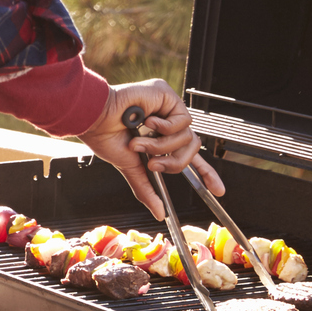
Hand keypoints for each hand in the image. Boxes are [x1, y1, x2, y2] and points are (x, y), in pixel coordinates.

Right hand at [79, 79, 224, 219]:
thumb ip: (147, 189)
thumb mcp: (130, 167)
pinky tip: (147, 122)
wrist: (94, 117)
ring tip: (139, 141)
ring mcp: (168, 110)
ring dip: (162, 146)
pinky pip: (183, 121)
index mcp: (158, 139)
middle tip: (153, 164)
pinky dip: (165, 127)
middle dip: (174, 162)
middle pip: (192, 149)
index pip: (189, 157)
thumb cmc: (104, 136)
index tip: (217, 190)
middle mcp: (166, 124)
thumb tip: (159, 213)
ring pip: (189, 138)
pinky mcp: (168, 97)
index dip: (205, 173)